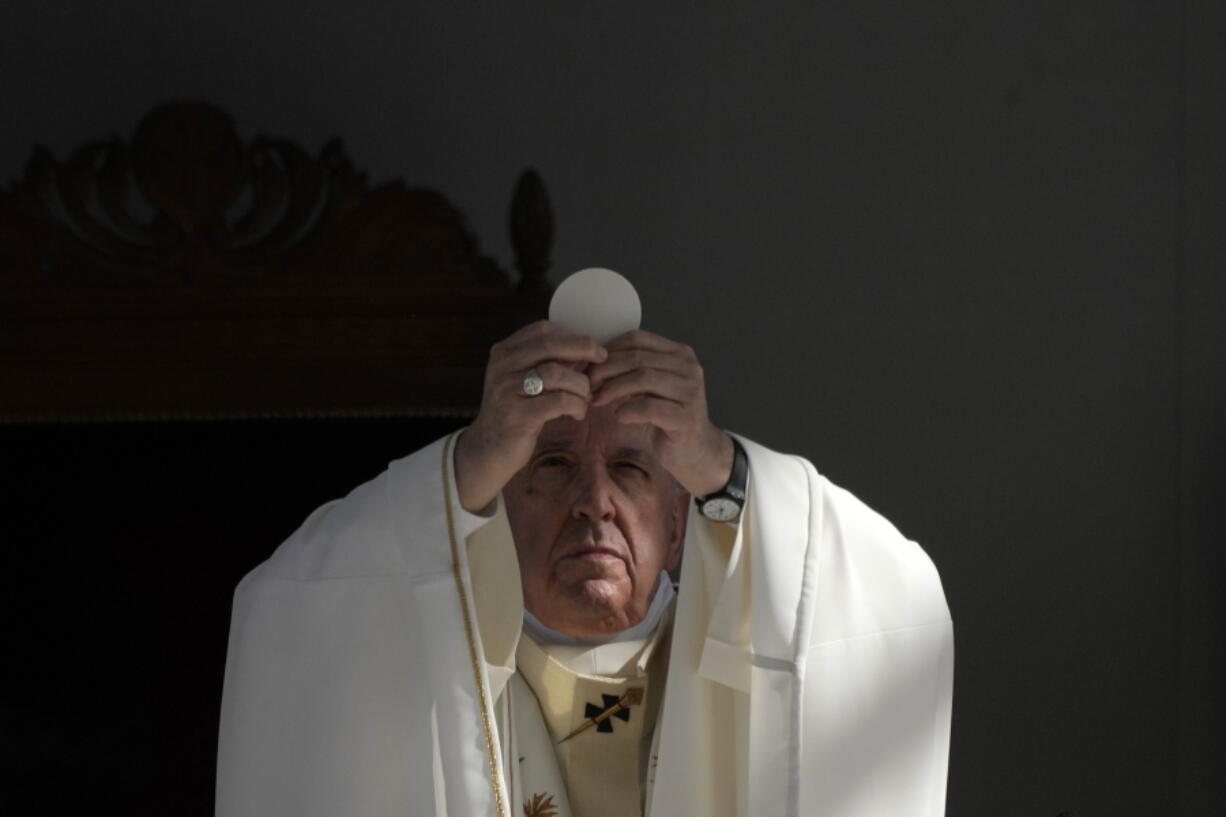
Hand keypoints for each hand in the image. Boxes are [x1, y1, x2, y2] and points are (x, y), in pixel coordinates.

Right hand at [454, 321, 606, 511]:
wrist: (489, 449)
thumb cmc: (516, 412)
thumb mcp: (525, 381)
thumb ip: (547, 362)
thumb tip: (586, 348)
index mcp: (503, 353)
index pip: (542, 330)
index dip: (571, 334)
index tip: (591, 346)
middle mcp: (501, 367)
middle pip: (549, 345)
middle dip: (582, 348)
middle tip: (602, 358)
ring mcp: (507, 391)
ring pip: (556, 373)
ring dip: (580, 384)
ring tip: (586, 397)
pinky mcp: (518, 416)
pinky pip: (558, 402)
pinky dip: (576, 405)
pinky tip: (578, 413)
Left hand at [587, 330, 733, 497]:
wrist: (696, 452)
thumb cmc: (668, 418)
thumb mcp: (651, 387)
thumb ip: (633, 370)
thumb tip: (593, 361)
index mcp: (680, 353)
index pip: (637, 339)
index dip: (608, 351)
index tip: (589, 367)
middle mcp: (688, 367)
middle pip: (637, 357)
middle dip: (605, 370)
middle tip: (587, 385)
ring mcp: (690, 391)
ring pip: (642, 378)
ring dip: (612, 389)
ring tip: (597, 400)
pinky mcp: (686, 417)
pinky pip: (649, 407)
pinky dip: (628, 410)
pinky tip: (618, 416)